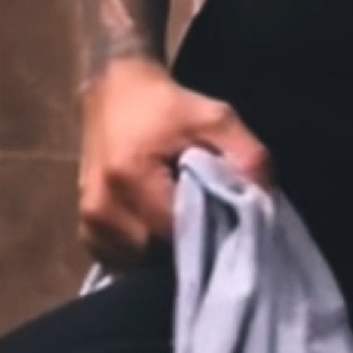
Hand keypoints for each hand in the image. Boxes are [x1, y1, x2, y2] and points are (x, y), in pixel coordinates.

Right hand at [77, 59, 271, 264]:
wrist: (115, 90)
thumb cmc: (167, 105)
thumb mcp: (216, 117)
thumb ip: (247, 155)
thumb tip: (266, 198)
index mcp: (130, 177)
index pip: (178, 231)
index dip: (208, 230)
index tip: (226, 219)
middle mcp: (101, 208)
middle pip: (157, 254)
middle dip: (188, 243)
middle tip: (208, 220)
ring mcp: (89, 224)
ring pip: (140, 262)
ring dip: (164, 250)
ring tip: (182, 219)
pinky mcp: (86, 232)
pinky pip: (123, 260)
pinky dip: (144, 250)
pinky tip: (159, 225)